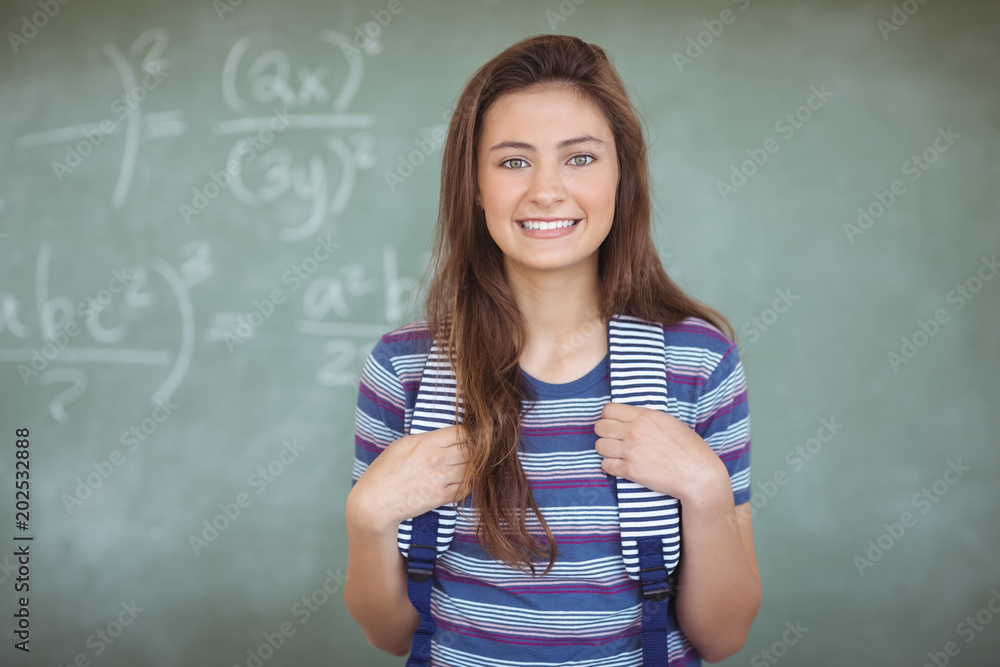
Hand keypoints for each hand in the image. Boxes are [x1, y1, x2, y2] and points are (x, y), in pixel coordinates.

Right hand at [348, 425, 468, 531]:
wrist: (375, 501)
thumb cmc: (383, 472)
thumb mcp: (402, 445)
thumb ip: (425, 439)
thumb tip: (443, 437)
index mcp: (426, 442)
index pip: (462, 432)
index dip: (470, 434)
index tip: (471, 438)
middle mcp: (436, 458)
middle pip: (471, 449)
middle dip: (476, 450)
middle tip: (477, 453)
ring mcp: (440, 478)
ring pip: (472, 468)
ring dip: (474, 468)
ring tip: (472, 468)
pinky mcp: (440, 496)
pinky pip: (466, 488)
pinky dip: (469, 485)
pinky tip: (464, 481)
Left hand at [593, 402, 724, 500]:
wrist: (698, 474)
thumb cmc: (689, 448)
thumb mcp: (669, 422)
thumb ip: (646, 418)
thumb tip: (629, 418)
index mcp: (645, 416)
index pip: (608, 410)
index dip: (608, 417)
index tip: (614, 424)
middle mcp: (634, 431)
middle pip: (600, 427)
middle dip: (605, 433)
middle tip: (614, 440)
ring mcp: (631, 450)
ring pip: (599, 446)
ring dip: (606, 450)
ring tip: (617, 454)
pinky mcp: (630, 470)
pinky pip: (605, 465)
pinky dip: (610, 467)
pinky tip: (620, 466)